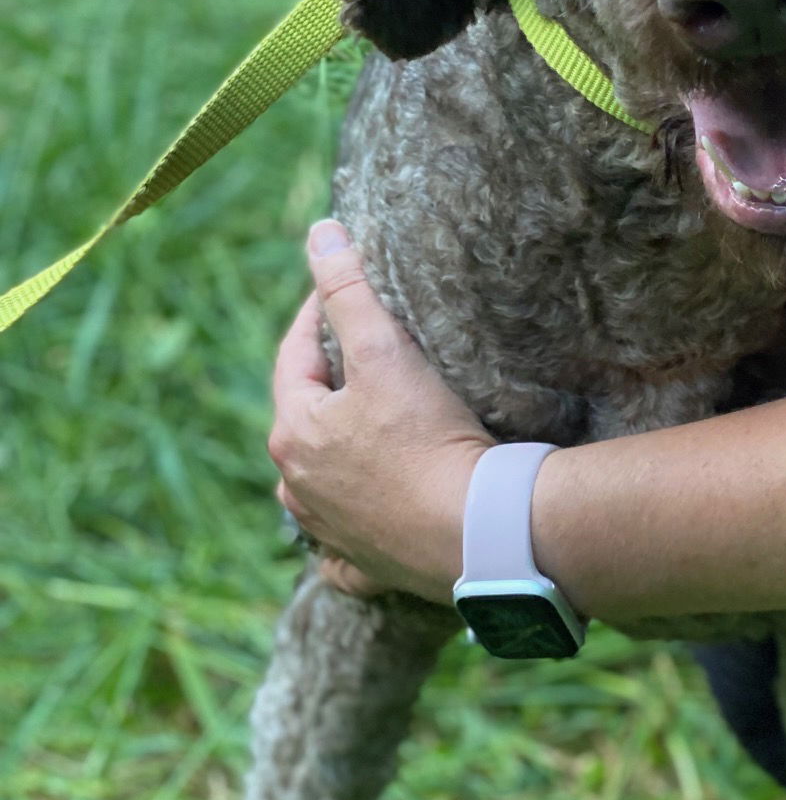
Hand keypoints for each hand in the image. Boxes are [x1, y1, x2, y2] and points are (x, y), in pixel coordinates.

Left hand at [269, 221, 494, 604]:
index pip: (294, 356)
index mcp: (293, 433)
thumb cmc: (429, 440)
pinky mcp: (366, 566)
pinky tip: (366, 518)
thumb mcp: (385, 353)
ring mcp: (329, 532)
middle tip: (365, 353)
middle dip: (328, 385)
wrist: (477, 534)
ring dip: (333, 457)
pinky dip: (351, 528)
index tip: (344, 286)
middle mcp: (298, 486)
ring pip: (318, 482)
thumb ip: (349, 292)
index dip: (318, 314)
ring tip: (366, 432)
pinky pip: (346, 545)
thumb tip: (320, 234)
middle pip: (304, 419)